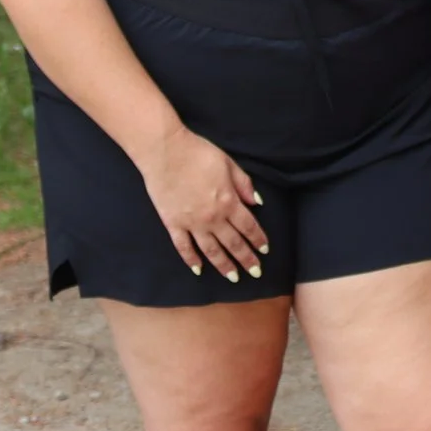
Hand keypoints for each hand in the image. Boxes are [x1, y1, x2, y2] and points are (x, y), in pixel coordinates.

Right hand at [138, 125, 270, 282]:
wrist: (165, 152)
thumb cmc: (199, 153)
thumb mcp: (229, 164)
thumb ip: (244, 185)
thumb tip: (257, 202)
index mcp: (228, 202)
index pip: (248, 227)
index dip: (258, 240)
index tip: (265, 251)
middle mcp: (212, 218)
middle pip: (233, 243)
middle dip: (246, 259)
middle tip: (256, 272)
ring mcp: (191, 223)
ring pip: (211, 251)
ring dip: (223, 265)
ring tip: (233, 277)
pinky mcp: (173, 224)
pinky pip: (184, 247)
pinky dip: (191, 260)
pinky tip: (198, 269)